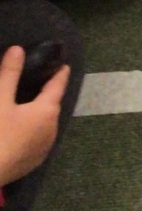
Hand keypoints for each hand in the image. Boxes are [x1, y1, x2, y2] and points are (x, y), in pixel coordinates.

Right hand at [0, 47, 68, 187]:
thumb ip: (9, 75)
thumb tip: (18, 49)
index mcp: (47, 111)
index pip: (58, 85)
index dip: (59, 73)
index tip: (63, 64)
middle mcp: (51, 129)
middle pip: (52, 105)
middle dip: (48, 93)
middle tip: (40, 81)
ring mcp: (43, 148)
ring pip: (45, 123)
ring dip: (39, 113)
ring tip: (29, 103)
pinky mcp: (32, 161)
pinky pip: (37, 137)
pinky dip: (32, 128)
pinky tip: (20, 128)